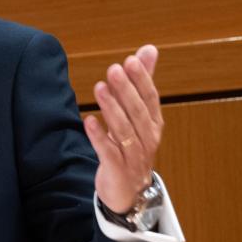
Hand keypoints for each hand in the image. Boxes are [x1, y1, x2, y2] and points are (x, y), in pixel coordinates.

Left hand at [84, 45, 163, 212]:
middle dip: (126, 90)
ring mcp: (134, 155)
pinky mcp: (117, 169)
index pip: (151, 98)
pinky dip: (99, 136)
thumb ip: (142, 82)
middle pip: (138, 112)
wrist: (130, 192)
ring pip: (124, 130)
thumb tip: (149, 49)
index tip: (130, 60)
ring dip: (111, 108)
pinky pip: (108, 151)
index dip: (142, 80)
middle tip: (113, 69)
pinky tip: (88, 120)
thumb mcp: (139, 115)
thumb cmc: (133, 146)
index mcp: (153, 124)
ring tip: (99, 88)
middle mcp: (147, 138)